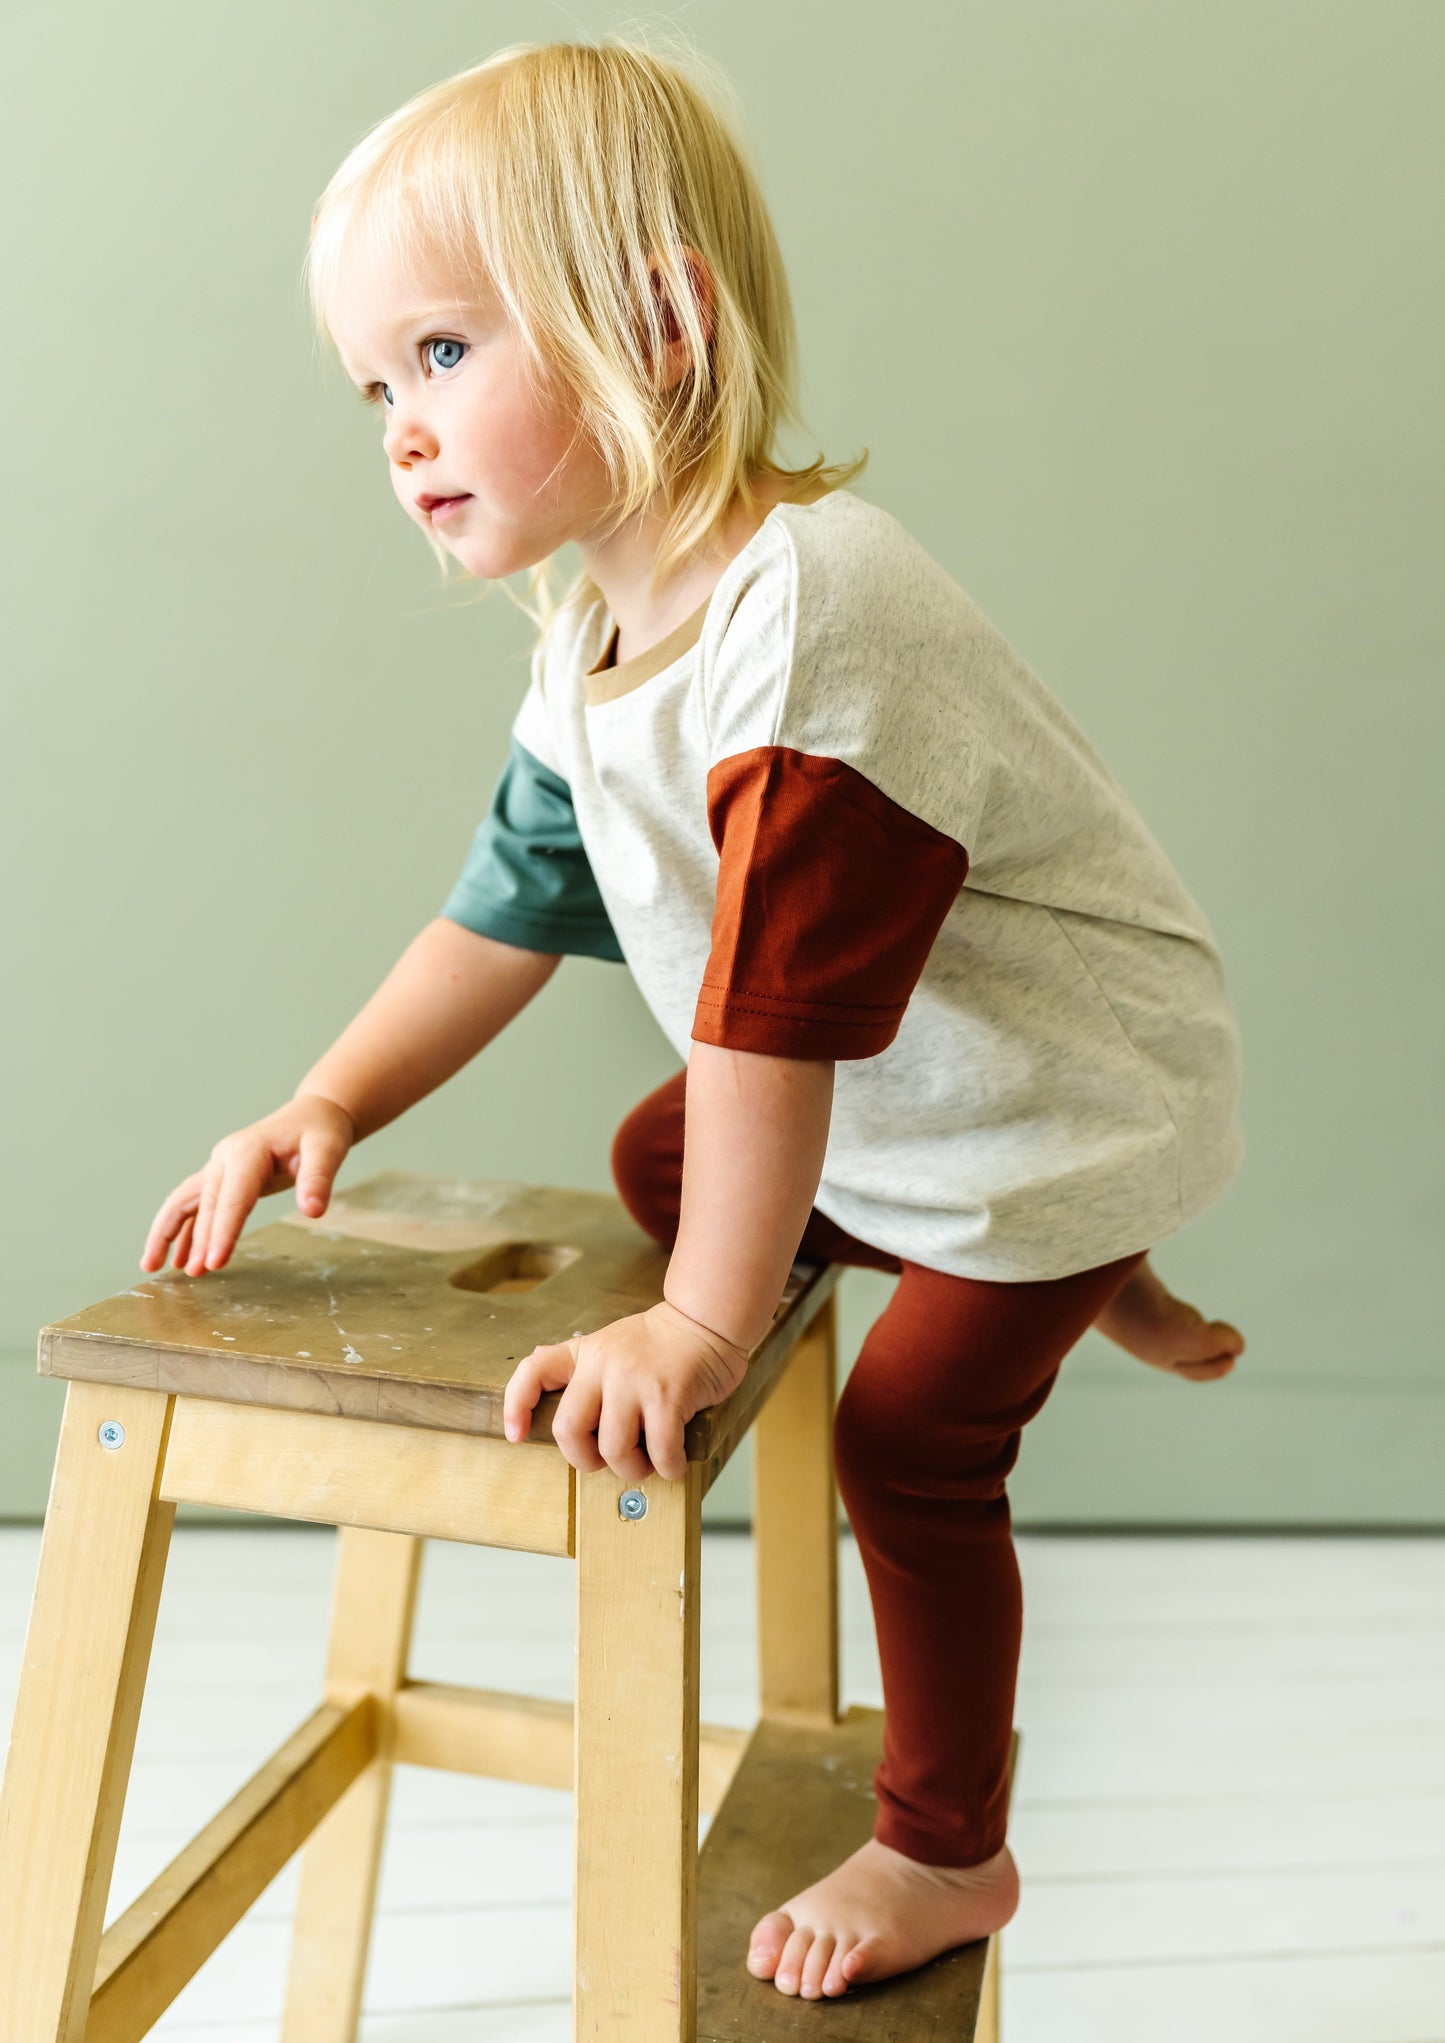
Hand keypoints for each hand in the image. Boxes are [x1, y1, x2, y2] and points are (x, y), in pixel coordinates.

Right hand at [139, 1093, 356, 1277]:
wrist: (312, 1115)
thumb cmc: (321, 1132)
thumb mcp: (328, 1150)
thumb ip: (319, 1179)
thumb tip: (313, 1211)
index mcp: (248, 1151)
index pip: (232, 1197)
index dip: (224, 1231)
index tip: (215, 1262)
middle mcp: (225, 1158)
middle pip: (208, 1204)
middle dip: (199, 1240)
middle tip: (197, 1274)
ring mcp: (219, 1167)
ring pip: (184, 1202)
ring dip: (168, 1233)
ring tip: (152, 1267)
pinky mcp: (222, 1177)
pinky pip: (195, 1206)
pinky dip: (183, 1231)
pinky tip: (177, 1259)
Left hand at [502, 1299, 752, 1482]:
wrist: (706, 1320)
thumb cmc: (661, 1343)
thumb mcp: (612, 1343)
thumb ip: (583, 1365)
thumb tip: (544, 1376)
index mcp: (586, 1353)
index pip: (534, 1371)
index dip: (517, 1406)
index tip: (517, 1435)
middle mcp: (603, 1364)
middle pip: (568, 1430)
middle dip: (585, 1460)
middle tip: (608, 1460)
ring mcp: (635, 1380)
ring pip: (613, 1448)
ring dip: (631, 1469)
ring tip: (647, 1463)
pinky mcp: (668, 1395)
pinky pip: (660, 1450)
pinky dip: (668, 1468)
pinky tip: (674, 1462)